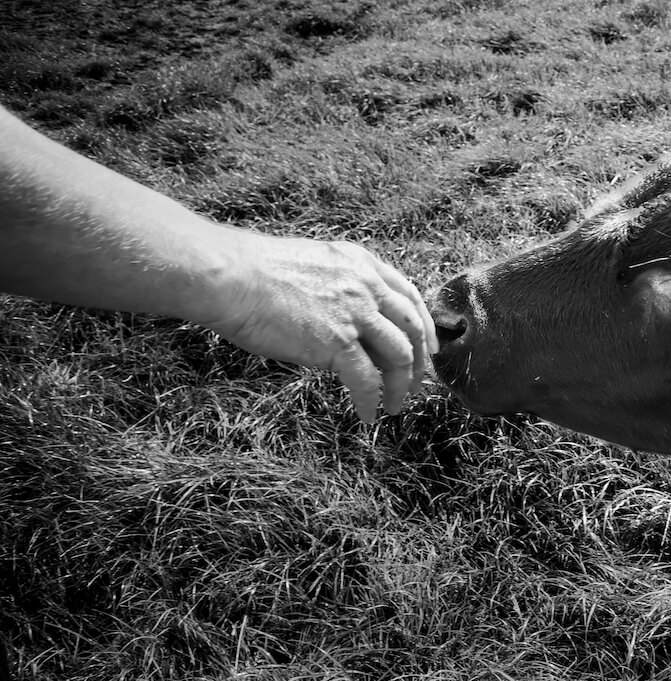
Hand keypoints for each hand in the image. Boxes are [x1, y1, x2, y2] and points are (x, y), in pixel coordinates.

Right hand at [202, 233, 437, 422]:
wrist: (229, 277)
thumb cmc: (253, 272)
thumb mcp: (313, 267)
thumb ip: (340, 288)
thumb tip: (347, 320)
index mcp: (362, 263)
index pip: (409, 295)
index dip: (424, 325)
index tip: (427, 347)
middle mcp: (367, 286)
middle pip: (412, 328)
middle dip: (419, 362)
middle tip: (417, 385)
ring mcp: (356, 313)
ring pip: (399, 357)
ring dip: (401, 386)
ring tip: (395, 406)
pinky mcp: (338, 342)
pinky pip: (367, 381)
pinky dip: (371, 401)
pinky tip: (367, 414)